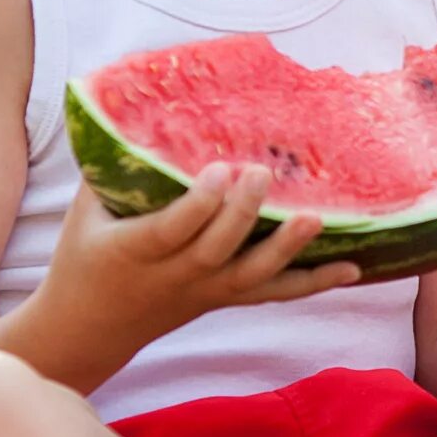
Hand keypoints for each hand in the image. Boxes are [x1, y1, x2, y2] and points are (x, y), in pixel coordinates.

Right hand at [35, 168, 361, 369]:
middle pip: (217, 249)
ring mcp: (205, 292)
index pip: (173, 228)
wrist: (86, 331)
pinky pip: (273, 293)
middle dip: (243, 213)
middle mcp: (176, 275)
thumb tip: (128, 105)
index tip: (219, 168)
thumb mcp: (86, 211)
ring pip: (251, 276)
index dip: (199, 203)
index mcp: (136, 250)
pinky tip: (353, 268)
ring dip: (287, 249)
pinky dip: (313, 282)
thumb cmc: (84, 257)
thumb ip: (111, 167)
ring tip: (317, 218)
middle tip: (265, 172)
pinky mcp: (224, 299)